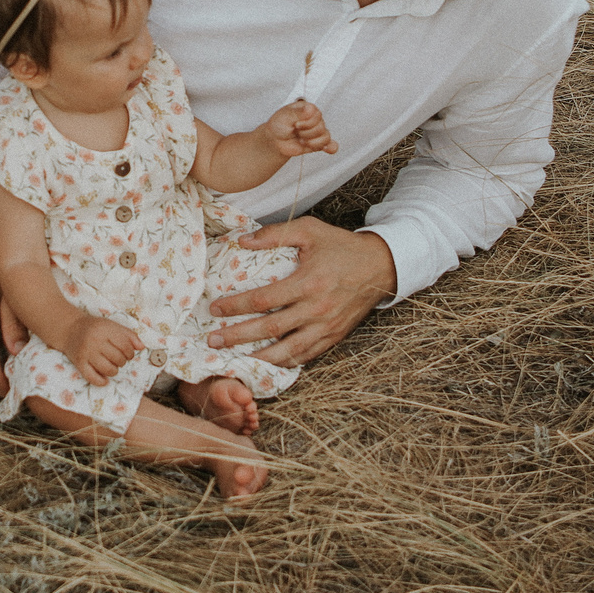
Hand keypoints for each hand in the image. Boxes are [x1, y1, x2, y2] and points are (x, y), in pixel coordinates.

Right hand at [67, 316, 143, 384]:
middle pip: (118, 358)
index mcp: (105, 330)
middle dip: (122, 361)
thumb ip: (128, 335)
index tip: (128, 353)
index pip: (125, 345)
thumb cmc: (94, 327)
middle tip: (119, 359)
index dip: (131, 352)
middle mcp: (95, 341)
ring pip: (108, 369)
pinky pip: (92, 378)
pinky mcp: (79, 363)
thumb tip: (142, 347)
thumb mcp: (112, 325)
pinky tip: (105, 380)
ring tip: (112, 366)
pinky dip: (101, 381)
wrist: (70, 329)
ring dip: (114, 371)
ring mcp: (86, 353)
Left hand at [211, 218, 393, 365]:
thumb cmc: (341, 246)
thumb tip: (243, 240)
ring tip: (234, 359)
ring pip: (287, 351)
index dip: (235, 306)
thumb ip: (276, 234)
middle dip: (238, 337)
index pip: (263, 299)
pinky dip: (284, 363)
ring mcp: (326, 327)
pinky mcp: (333, 337)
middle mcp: (316, 310)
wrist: (380, 266)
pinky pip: (305, 356)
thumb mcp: (310, 230)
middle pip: (269, 329)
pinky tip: (266, 362)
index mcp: (308, 283)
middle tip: (213, 341)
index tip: (215, 309)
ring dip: (258, 357)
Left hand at [263, 100, 335, 158]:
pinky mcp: (318, 142)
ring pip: (325, 137)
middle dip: (307, 133)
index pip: (317, 115)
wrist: (275, 139)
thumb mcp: (285, 116)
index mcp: (308, 109)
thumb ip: (298, 112)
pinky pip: (330, 145)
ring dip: (312, 142)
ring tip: (301, 140)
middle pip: (321, 127)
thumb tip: (310, 108)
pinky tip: (327, 149)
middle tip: (297, 132)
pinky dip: (330, 147)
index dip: (307, 122)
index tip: (296, 124)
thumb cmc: (279, 125)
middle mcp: (314, 119)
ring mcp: (317, 131)